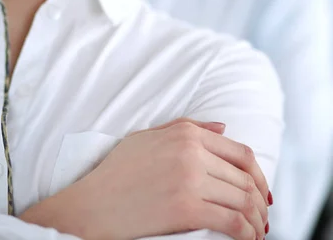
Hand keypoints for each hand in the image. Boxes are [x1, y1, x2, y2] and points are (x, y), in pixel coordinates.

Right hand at [20, 119, 270, 239]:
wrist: (93, 203)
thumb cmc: (117, 171)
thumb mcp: (149, 137)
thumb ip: (189, 128)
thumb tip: (224, 128)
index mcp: (186, 133)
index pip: (240, 152)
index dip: (259, 174)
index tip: (261, 191)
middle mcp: (192, 151)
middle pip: (245, 177)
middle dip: (260, 200)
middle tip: (262, 217)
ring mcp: (191, 179)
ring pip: (243, 199)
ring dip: (256, 219)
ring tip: (256, 231)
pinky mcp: (187, 208)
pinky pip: (232, 221)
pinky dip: (246, 233)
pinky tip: (247, 239)